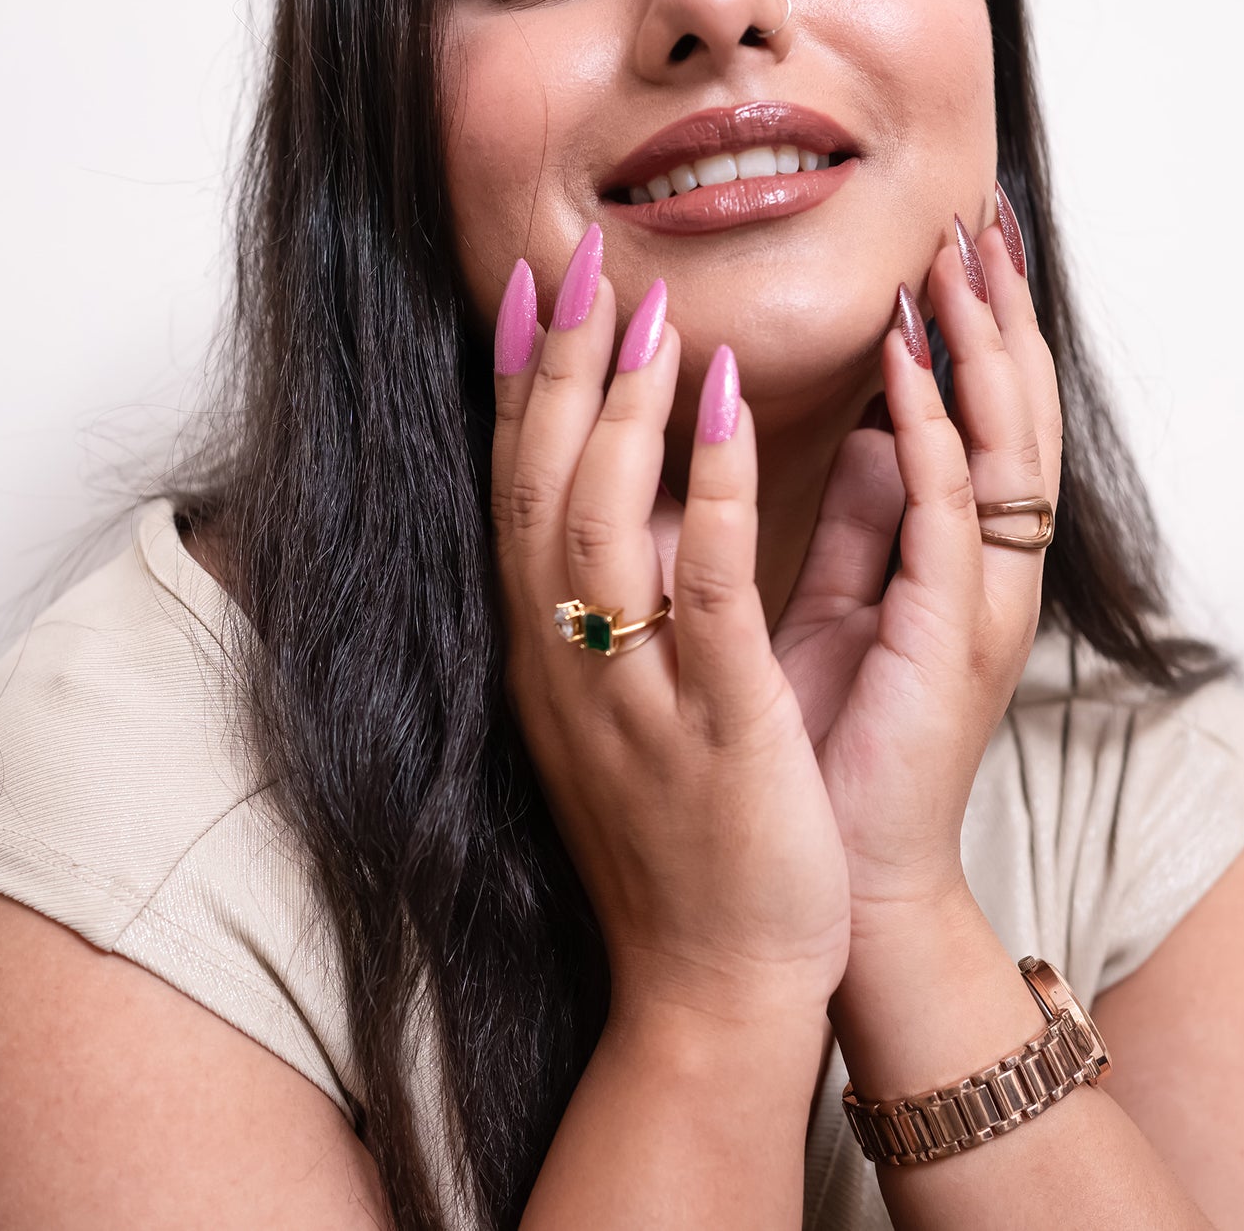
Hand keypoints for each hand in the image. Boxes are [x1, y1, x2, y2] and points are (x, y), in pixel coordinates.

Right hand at [490, 226, 850, 1017]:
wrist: (709, 981)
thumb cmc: (679, 840)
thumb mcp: (626, 710)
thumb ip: (624, 606)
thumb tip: (645, 502)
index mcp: (549, 654)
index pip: (520, 495)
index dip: (526, 390)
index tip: (539, 298)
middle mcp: (565, 661)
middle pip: (541, 483)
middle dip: (561, 365)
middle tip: (581, 263)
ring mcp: (629, 689)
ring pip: (600, 515)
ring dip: (623, 401)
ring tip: (651, 307)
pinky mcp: (711, 718)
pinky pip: (699, 580)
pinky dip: (705, 482)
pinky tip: (723, 401)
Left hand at [771, 193, 1062, 924]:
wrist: (838, 877)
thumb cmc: (834, 738)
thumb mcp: (846, 604)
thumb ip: (865, 518)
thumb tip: (868, 430)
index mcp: (955, 558)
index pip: (979, 417)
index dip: (968, 330)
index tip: (945, 242)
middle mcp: (986, 571)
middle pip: (1010, 412)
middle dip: (991, 313)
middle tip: (975, 215)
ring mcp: (980, 603)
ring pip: (1004, 447)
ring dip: (979, 348)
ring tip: (958, 258)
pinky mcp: (951, 641)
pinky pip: (955, 518)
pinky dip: (938, 435)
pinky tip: (911, 369)